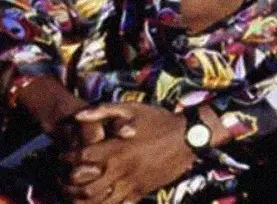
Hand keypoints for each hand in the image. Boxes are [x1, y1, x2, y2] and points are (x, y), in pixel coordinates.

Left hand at [60, 103, 195, 203]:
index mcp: (115, 149)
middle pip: (84, 187)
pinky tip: (99, 201)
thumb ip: (104, 110)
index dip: (66, 158)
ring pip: (99, 201)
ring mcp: (131, 183)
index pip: (79, 159)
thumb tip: (78, 116)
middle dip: (69, 185)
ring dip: (84, 200)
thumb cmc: (159, 120)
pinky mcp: (141, 191)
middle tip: (63, 180)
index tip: (62, 156)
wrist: (188, 136)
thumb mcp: (132, 108)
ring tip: (76, 195)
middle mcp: (120, 170)